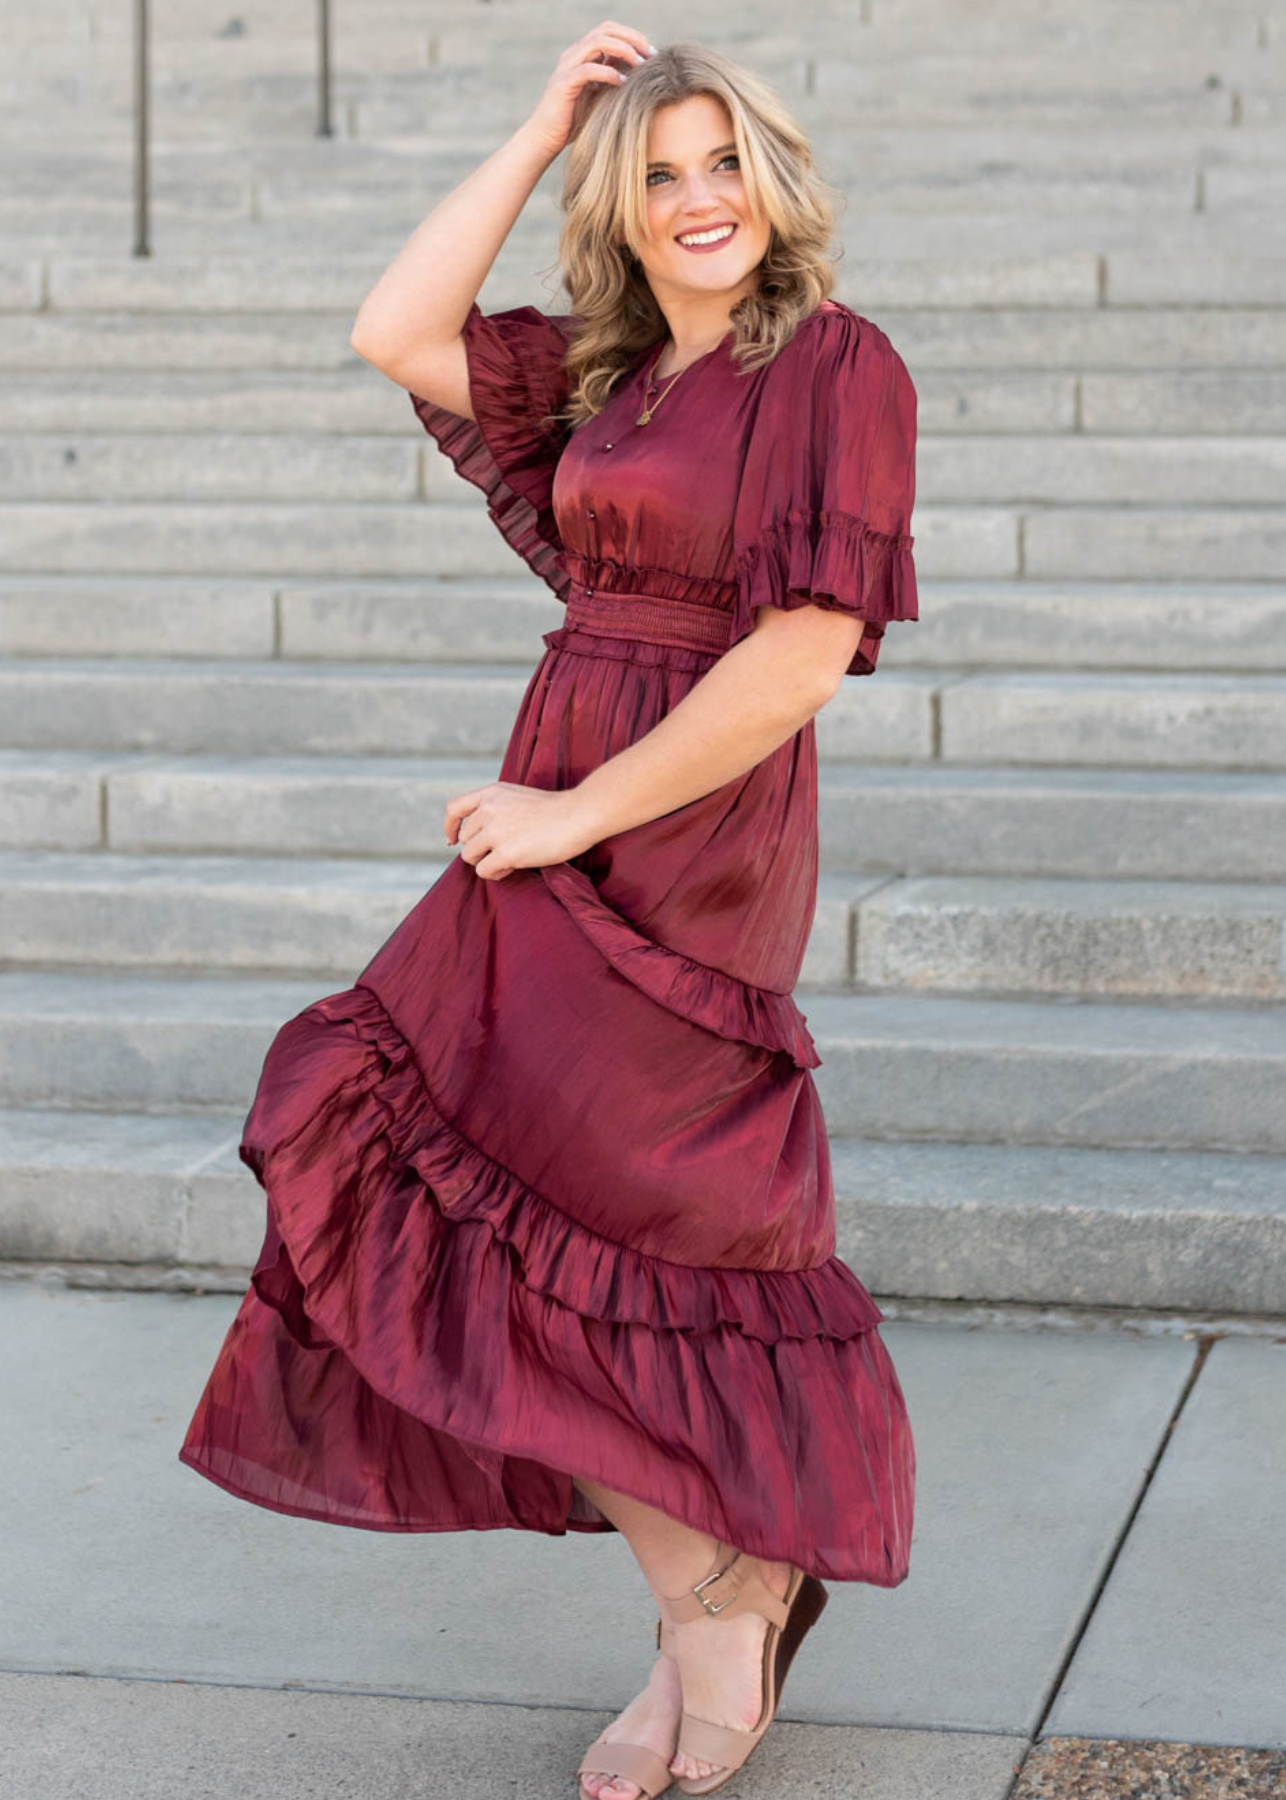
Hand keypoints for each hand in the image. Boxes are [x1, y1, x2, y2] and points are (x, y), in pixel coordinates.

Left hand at [445, 779, 602, 879]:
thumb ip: (498, 809)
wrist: (579, 815)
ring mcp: (495, 831)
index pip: (454, 809)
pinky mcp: (505, 852)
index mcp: (492, 793)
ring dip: (485, 862)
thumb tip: (481, 835)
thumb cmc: (557, 810)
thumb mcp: (520, 797)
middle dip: (479, 849)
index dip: (450, 827)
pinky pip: (483, 871)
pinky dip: (494, 874)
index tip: (452, 840)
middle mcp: (488, 810)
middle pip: (463, 838)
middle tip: (502, 853)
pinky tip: (511, 869)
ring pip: (469, 856)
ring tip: (508, 861)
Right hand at [521, 20, 655, 160]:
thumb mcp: (600, 96)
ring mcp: (567, 67)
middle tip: (651, 54)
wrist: (546, 139)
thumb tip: (640, 73)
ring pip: (597, 42)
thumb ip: (613, 80)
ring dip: (623, 50)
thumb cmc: (575, 122)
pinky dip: (608, 73)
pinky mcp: (564, 84)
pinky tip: (623, 83)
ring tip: (639, 65)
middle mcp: (574, 54)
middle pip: (605, 30)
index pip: (609, 31)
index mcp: (582, 54)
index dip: (633, 36)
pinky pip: (589, 69)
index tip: (652, 53)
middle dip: (632, 38)